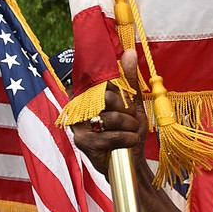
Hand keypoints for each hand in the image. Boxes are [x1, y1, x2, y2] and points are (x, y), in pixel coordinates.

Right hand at [72, 49, 147, 175]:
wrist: (131, 160)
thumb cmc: (129, 130)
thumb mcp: (132, 103)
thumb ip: (128, 79)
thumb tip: (129, 51)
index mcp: (90, 96)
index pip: (102, 82)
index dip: (119, 92)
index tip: (127, 102)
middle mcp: (80, 108)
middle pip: (107, 97)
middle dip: (126, 110)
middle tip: (131, 119)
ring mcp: (79, 126)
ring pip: (110, 117)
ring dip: (129, 126)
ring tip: (131, 131)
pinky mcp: (83, 143)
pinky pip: (109, 136)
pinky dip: (126, 138)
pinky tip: (129, 141)